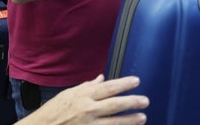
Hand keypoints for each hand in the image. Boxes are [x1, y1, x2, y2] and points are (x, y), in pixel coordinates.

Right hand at [19, 74, 148, 124]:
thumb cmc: (54, 110)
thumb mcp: (69, 93)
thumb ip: (87, 86)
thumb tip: (101, 79)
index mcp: (83, 95)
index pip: (108, 87)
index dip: (124, 84)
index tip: (136, 81)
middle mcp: (87, 109)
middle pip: (115, 104)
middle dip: (132, 102)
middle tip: (145, 101)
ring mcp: (88, 124)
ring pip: (114, 122)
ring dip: (130, 120)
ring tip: (142, 117)